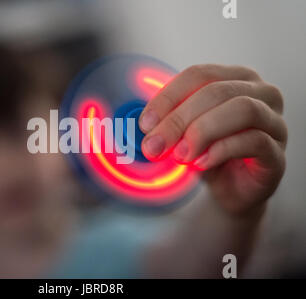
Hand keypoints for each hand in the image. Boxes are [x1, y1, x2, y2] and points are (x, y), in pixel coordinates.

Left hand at [139, 64, 286, 215]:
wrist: (229, 189)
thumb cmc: (207, 153)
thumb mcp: (182, 133)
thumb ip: (167, 122)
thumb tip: (144, 124)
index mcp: (235, 79)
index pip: (199, 74)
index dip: (168, 97)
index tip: (145, 123)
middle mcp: (261, 94)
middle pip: (217, 91)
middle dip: (178, 119)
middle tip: (154, 145)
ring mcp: (274, 123)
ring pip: (242, 109)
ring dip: (202, 131)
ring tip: (180, 155)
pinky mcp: (277, 154)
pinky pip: (255, 141)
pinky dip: (221, 151)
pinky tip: (201, 163)